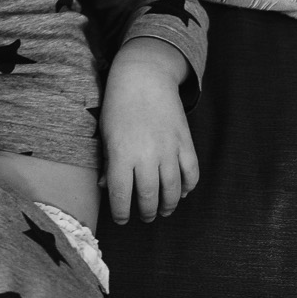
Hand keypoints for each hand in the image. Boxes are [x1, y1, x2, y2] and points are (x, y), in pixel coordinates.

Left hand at [101, 36, 198, 223]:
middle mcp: (146, 155)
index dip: (121, 212)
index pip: (120, 194)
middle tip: (144, 217)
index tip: (121, 219)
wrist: (144, 78)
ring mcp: (169, 150)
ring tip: (162, 211)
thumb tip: (107, 188)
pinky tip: (181, 192)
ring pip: (172, 190)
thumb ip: (107, 162)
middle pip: (148, 196)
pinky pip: (191, 173)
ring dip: (168, 205)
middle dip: (146, 212)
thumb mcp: (105, 133)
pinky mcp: (185, 143)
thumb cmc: (118, 106)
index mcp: (121, 153)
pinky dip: (188, 187)